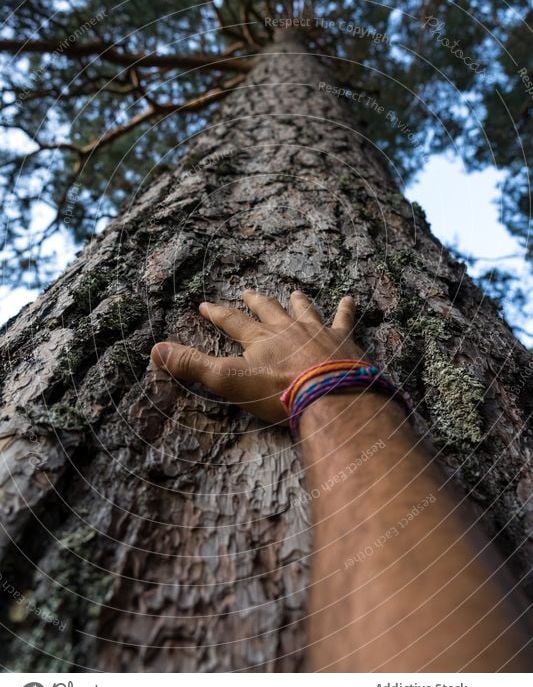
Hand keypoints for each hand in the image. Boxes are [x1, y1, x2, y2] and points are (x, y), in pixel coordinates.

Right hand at [150, 290, 362, 423]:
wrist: (330, 394)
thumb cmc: (278, 392)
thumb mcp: (228, 381)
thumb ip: (193, 366)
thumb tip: (155, 349)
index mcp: (259, 338)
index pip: (231, 322)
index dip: (217, 313)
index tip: (204, 304)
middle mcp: (286, 329)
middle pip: (268, 310)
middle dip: (256, 302)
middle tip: (248, 292)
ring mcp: (316, 332)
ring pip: (304, 310)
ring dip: (297, 302)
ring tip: (294, 292)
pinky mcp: (343, 341)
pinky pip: (344, 319)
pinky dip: (346, 309)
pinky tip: (350, 299)